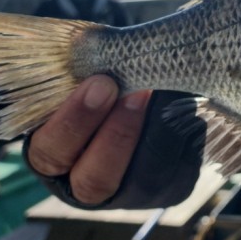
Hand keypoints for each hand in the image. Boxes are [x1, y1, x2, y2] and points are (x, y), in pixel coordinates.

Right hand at [24, 76, 201, 208]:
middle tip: (138, 91)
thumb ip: (82, 70)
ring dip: (157, 133)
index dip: (75, 120)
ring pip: (143, 179)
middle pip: (95, 179)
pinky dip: (186, 136)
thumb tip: (89, 44)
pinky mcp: (172, 189)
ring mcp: (131, 195)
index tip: (102, 82)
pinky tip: (188, 106)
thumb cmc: (102, 86)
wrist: (146, 101)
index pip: (52, 151)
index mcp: (52, 158)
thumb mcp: (83, 78)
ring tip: (169, 93)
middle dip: (117, 133)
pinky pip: (180, 171)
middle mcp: (86, 187)